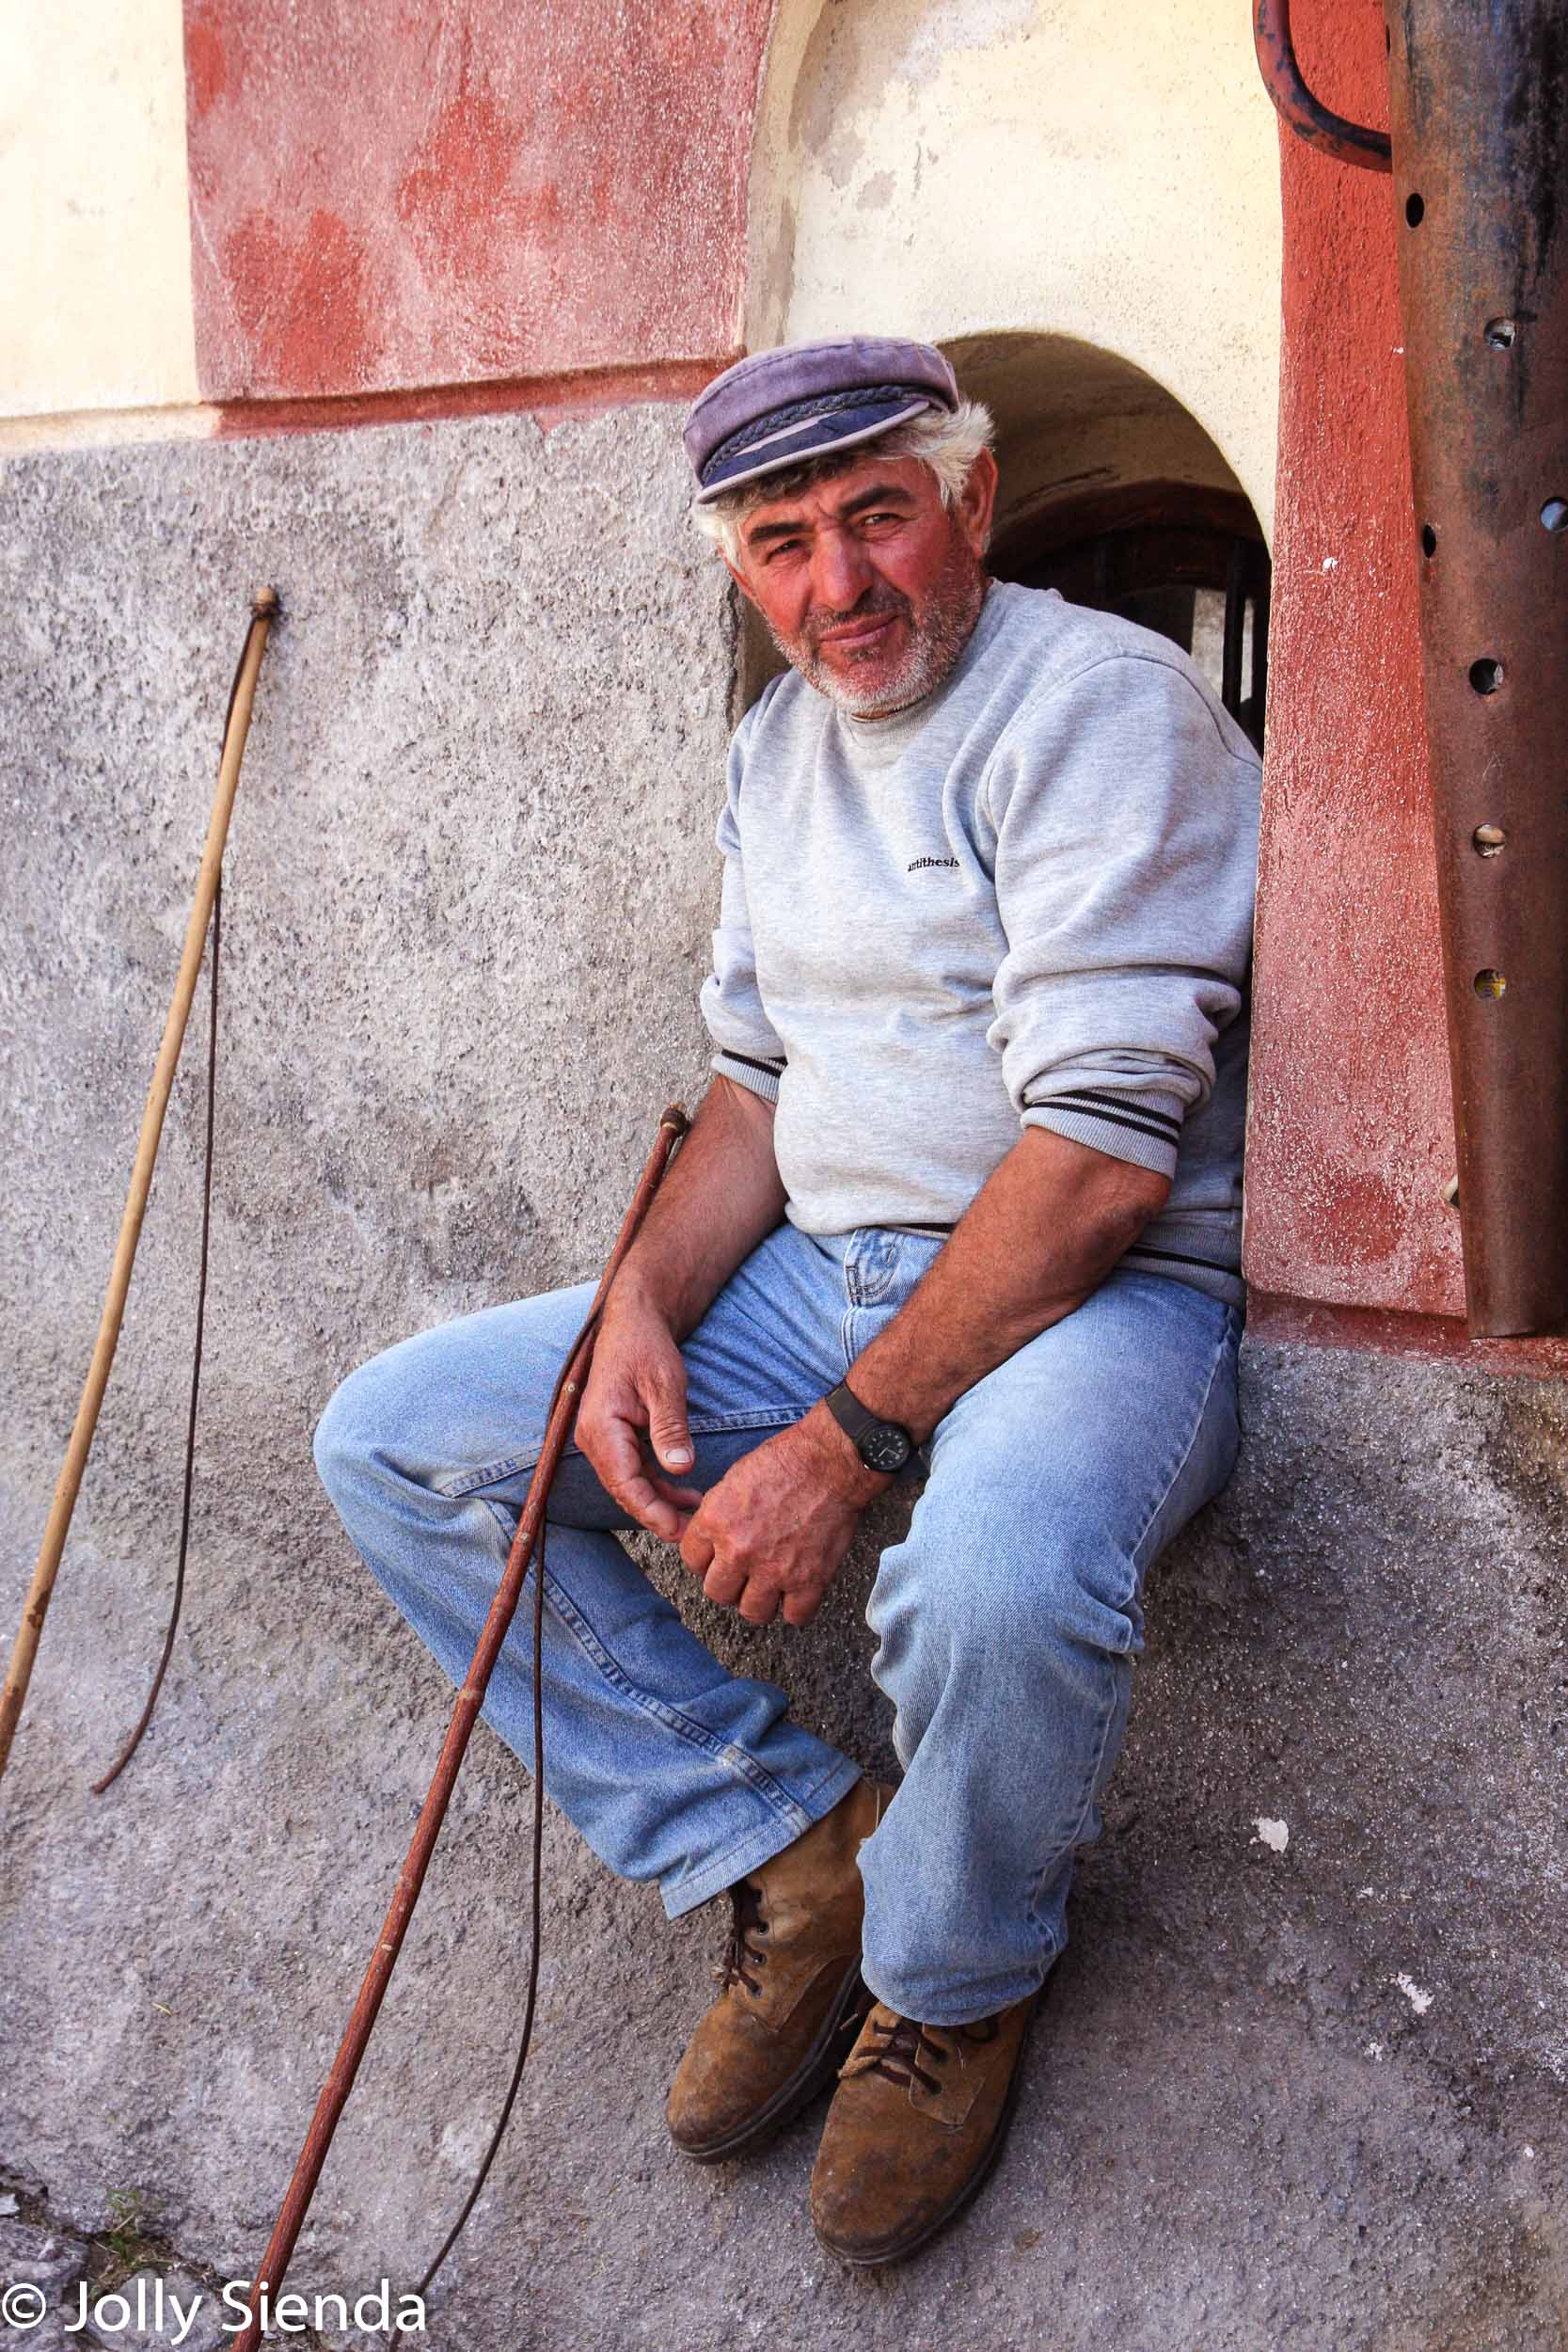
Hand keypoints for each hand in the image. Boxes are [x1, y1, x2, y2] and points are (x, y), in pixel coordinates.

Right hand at [574, 1300, 702, 1541]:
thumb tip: (680, 1469)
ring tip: (696, 1513)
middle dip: (657, 1515)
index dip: (652, 1512)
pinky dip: (656, 1483)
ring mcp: (602, 1438)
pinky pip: (633, 1469)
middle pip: (625, 1490)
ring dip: (659, 1501)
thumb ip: (670, 1428)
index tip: (679, 1531)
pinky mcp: (614, 1436)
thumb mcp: (664, 1384)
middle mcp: (594, 1438)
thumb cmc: (646, 1346)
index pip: (625, 1483)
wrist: (633, 1319)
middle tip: (694, 1533)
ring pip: (629, 1483)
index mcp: (600, 1427)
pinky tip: (684, 1490)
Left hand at [679, 1406, 887, 1627]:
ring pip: (752, 1612)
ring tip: (769, 1586)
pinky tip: (796, 1592)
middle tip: (744, 1573)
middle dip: (729, 1584)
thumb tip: (708, 1540)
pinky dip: (795, 1607)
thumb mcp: (733, 1479)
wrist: (831, 1461)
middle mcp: (740, 1550)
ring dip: (759, 1601)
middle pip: (717, 1593)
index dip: (705, 1559)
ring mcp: (774, 1569)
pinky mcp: (809, 1580)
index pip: (691, 1561)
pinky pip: (794, 1616)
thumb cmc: (785, 1461)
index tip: (719, 1556)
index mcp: (716, 1522)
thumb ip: (716, 1515)